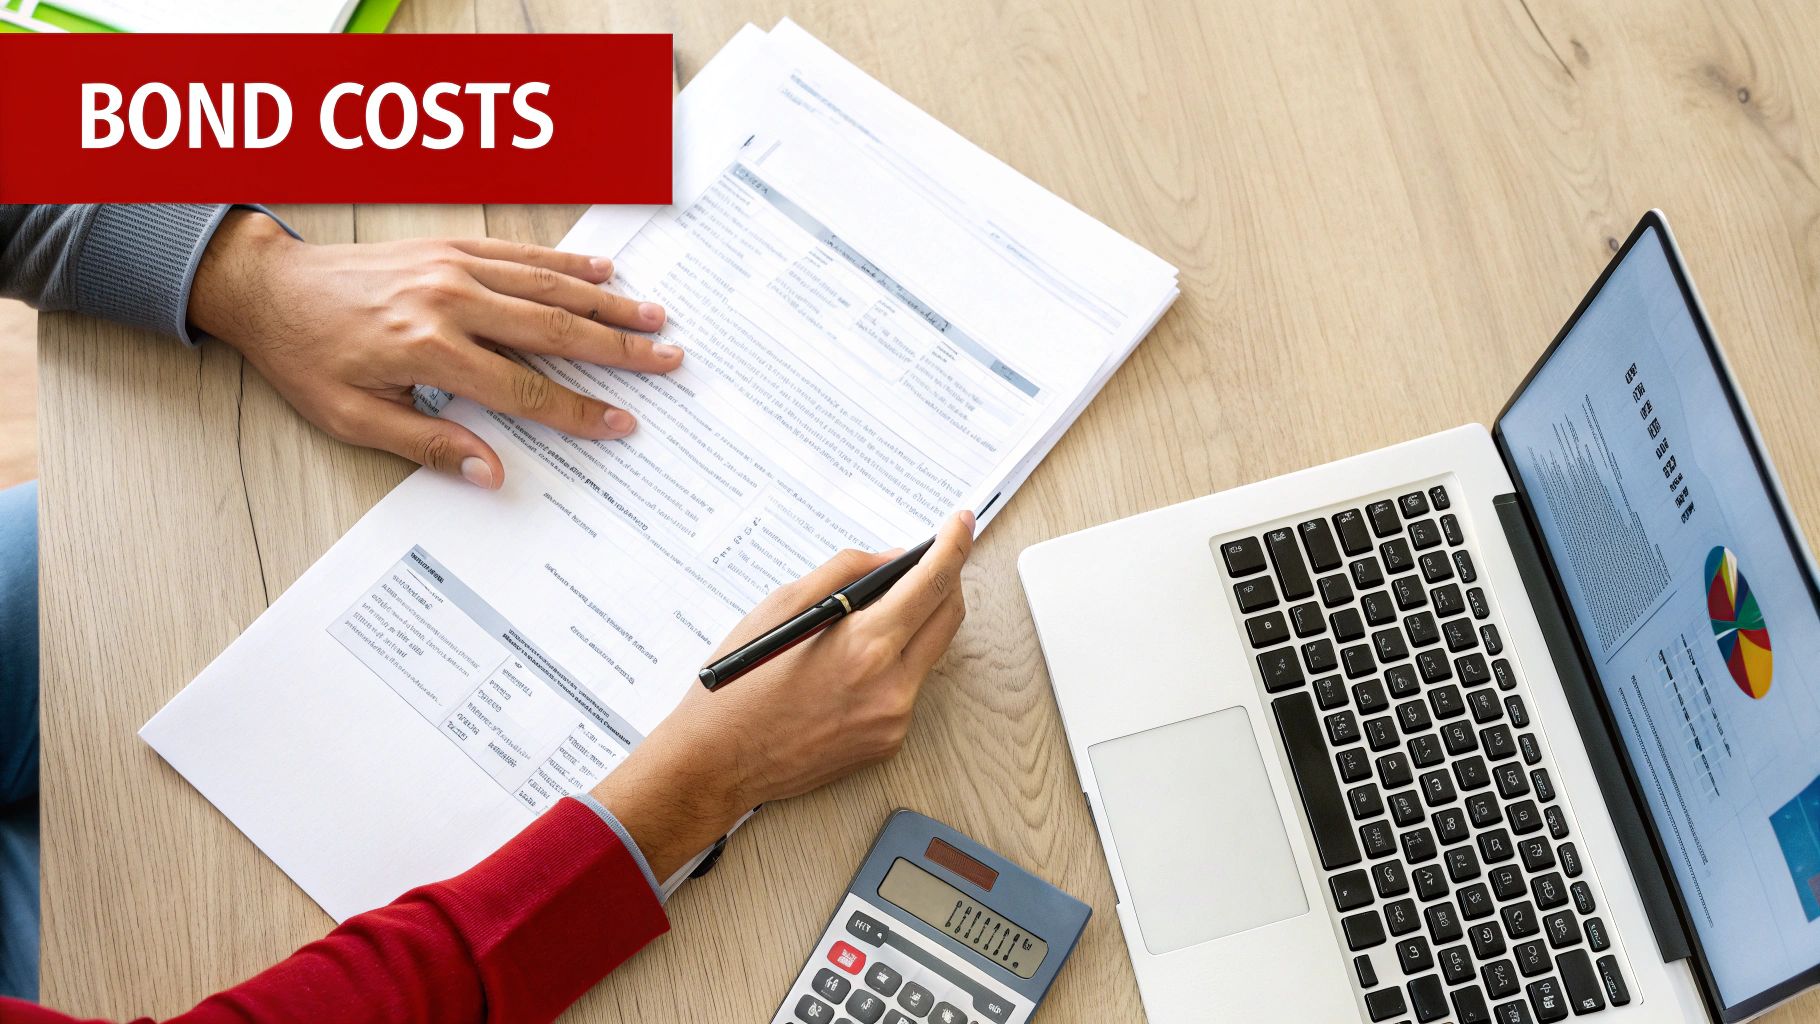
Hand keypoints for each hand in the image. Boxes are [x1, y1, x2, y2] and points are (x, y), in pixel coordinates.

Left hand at [187, 210, 681, 488]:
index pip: (523, 388)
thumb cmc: (308, 357)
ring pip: (547, 287)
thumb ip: (425, 443)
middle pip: (553, 331)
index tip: (621, 424)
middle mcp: (449, 301)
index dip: (578, 411)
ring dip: (605, 304)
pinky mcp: (450, 246)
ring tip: (654, 318)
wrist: (270, 287)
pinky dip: (565, 264)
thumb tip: (490, 471)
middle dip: (617, 349)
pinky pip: (520, 254)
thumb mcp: (351, 417)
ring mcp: (453, 267)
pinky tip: (601, 274)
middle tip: (667, 360)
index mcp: (428, 349)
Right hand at [593, 510, 975, 880]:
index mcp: (864, 645)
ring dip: (917, 622)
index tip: (961, 521)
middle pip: (949, 616)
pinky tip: (853, 663)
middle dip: (945, 579)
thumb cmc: (739, 684)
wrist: (716, 763)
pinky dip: (893, 663)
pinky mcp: (888, 743)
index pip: (934, 581)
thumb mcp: (781, 607)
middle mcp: (891, 686)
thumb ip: (845, 574)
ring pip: (931, 653)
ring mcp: (894, 720)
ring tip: (876, 610)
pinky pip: (908, 688)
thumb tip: (893, 559)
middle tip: (925, 559)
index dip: (954, 544)